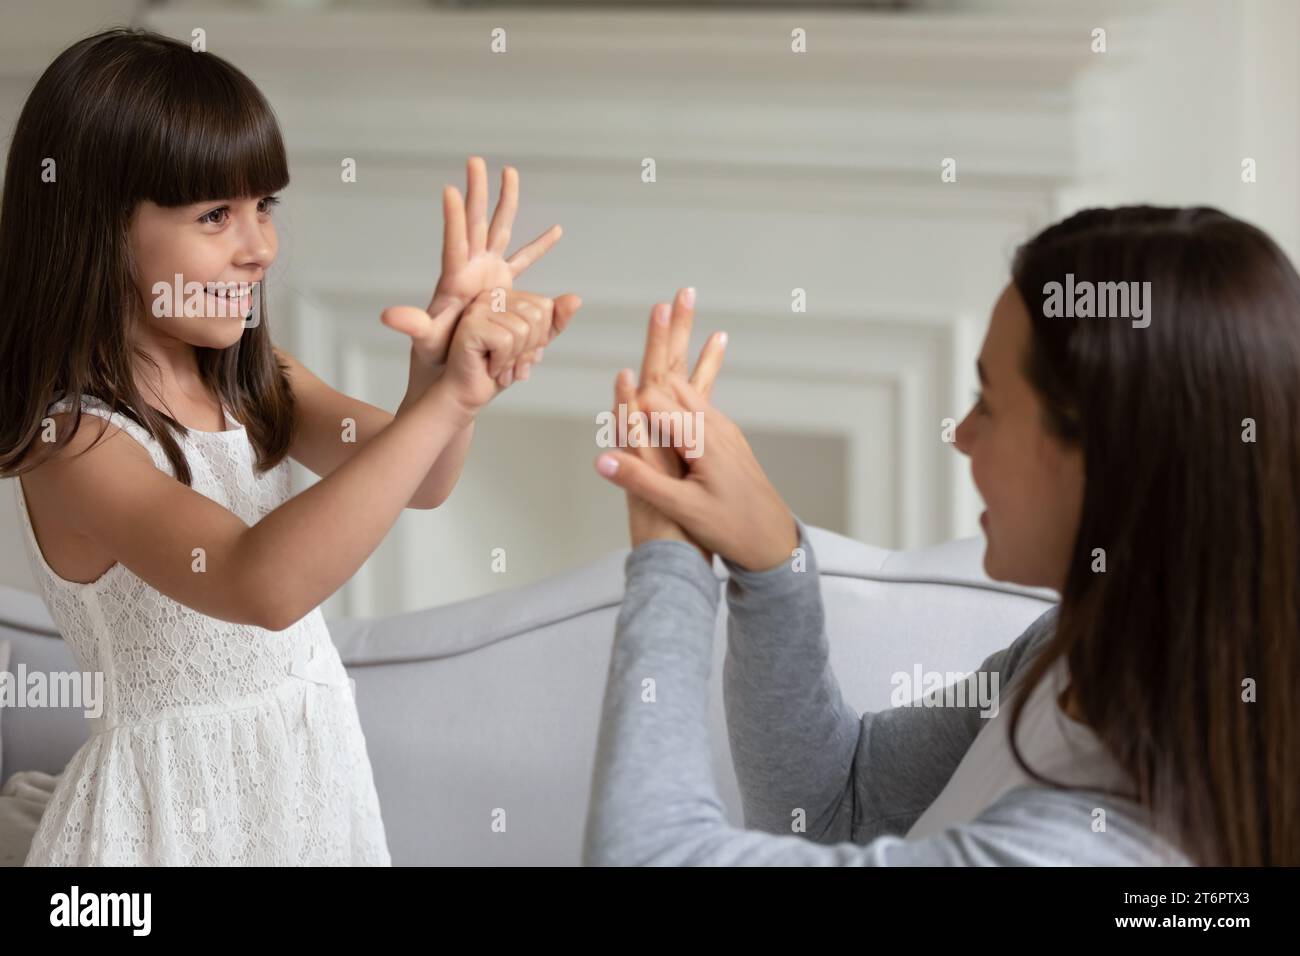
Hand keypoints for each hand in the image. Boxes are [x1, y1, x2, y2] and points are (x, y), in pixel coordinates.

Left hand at [381, 157, 562, 375]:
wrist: (456, 361)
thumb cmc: (438, 352)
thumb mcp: (425, 338)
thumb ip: (412, 325)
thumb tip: (387, 317)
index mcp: (455, 277)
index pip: (454, 241)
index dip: (453, 217)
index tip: (450, 189)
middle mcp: (471, 267)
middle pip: (476, 221)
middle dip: (477, 191)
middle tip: (475, 160)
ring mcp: (488, 271)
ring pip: (499, 228)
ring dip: (505, 201)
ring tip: (510, 171)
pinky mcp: (503, 284)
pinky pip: (525, 260)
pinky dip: (539, 247)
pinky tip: (556, 231)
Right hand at [439, 288, 580, 418]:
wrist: (468, 393)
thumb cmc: (498, 369)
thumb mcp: (533, 345)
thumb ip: (553, 323)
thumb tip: (575, 299)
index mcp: (506, 296)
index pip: (544, 306)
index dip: (540, 337)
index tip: (522, 353)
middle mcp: (491, 296)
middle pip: (536, 316)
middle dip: (528, 349)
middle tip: (511, 363)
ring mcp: (478, 308)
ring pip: (522, 329)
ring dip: (515, 358)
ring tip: (501, 367)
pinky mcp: (470, 324)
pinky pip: (506, 341)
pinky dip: (503, 362)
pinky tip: (490, 367)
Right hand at [595, 314, 797, 572]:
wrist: (775, 543)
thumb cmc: (731, 528)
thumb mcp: (683, 509)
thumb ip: (641, 482)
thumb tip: (602, 458)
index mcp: (701, 439)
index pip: (657, 403)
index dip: (635, 391)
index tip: (620, 369)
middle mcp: (714, 428)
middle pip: (681, 377)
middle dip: (672, 338)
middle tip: (672, 298)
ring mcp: (724, 433)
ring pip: (694, 387)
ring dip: (682, 351)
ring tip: (680, 319)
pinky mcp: (728, 443)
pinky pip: (701, 404)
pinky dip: (689, 382)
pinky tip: (685, 383)